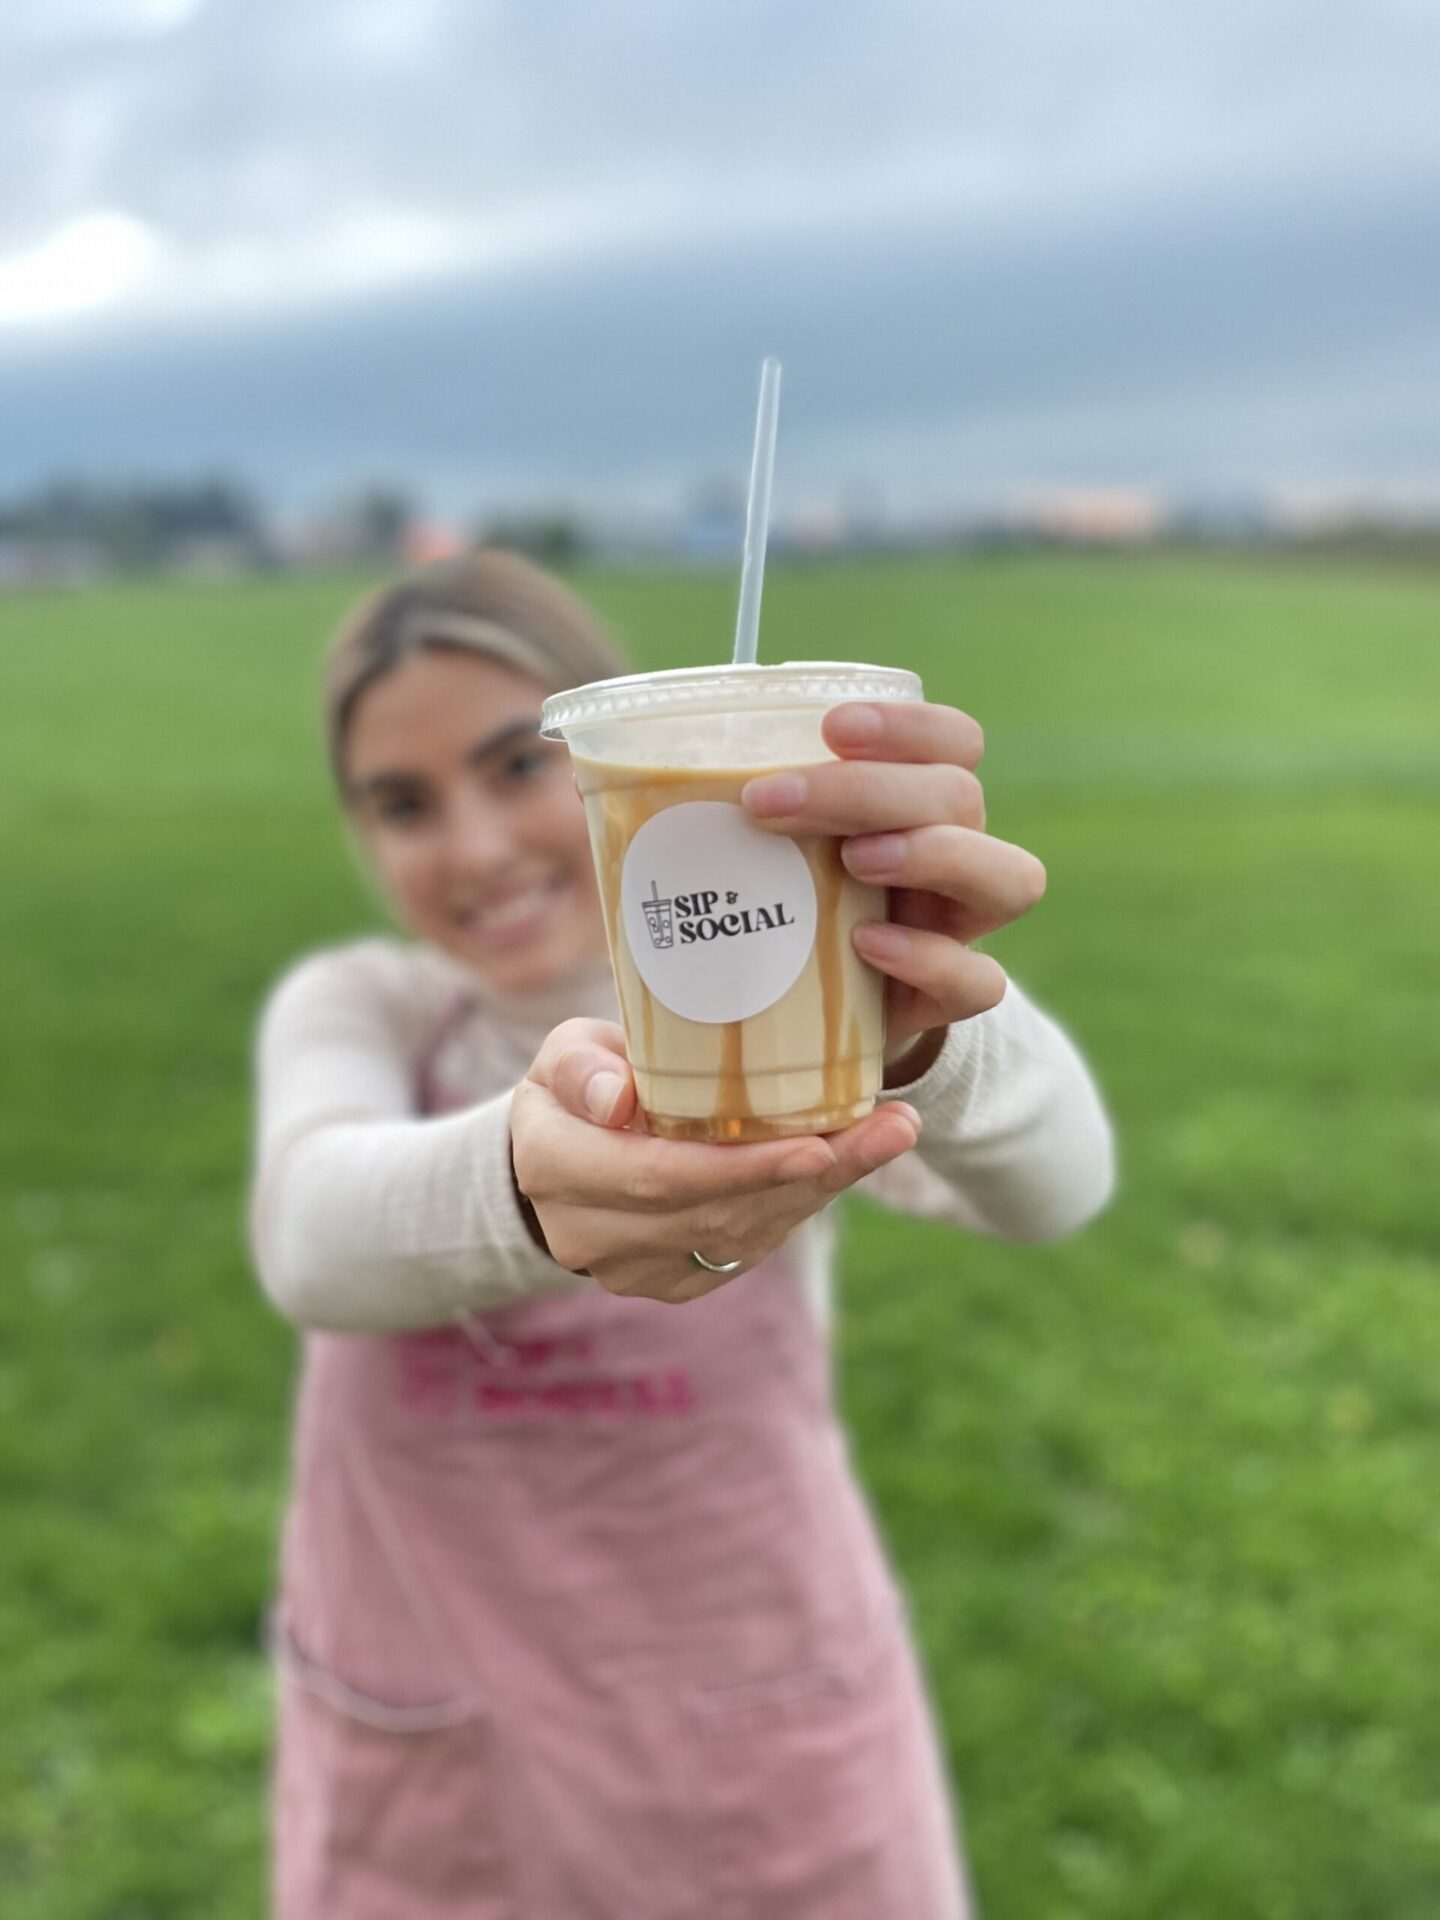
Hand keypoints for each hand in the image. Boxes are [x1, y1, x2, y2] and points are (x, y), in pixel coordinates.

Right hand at [510, 1019, 921, 1303]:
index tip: (816, 1143)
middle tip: (892, 1130)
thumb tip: (617, 1099)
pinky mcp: (671, 1284)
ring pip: (740, 1235)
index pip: (657, 1174)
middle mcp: (588, 1234)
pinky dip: (799, 1204)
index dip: (740, 1167)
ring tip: (889, 1136)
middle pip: (714, 1212)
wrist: (558, 1154)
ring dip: (820, 1188)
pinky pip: (747, 1248)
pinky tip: (847, 1163)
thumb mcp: (565, 1052)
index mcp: (553, 1167)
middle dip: (809, 1174)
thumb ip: (582, 1067)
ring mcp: (632, 1270)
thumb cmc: (577, 1083)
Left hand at [740, 700, 1046, 1080]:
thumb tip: (584, 739)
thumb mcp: (752, 846)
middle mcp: (955, 855)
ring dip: (933, 855)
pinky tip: (865, 948)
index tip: (832, 723)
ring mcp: (959, 927)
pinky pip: (977, 981)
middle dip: (869, 789)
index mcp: (916, 803)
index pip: (954, 741)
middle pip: (961, 797)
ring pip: (1009, 877)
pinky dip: (928, 959)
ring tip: (855, 860)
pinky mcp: (944, 998)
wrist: (808, 1022)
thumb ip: (711, 798)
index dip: (909, 725)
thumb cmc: (776, 908)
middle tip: (771, 802)